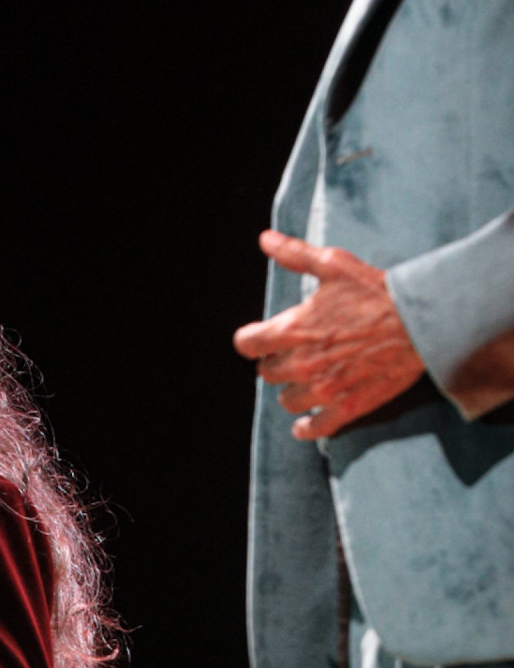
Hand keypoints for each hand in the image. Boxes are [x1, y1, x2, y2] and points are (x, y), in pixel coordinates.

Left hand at [233, 229, 425, 438]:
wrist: (419, 323)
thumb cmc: (376, 292)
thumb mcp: (333, 265)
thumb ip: (295, 255)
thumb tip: (265, 239)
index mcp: (294, 329)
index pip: (248, 344)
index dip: (251, 341)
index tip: (259, 340)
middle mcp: (303, 363)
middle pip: (267, 373)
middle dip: (275, 363)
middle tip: (289, 356)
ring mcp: (325, 388)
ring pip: (287, 401)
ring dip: (291, 391)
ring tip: (303, 382)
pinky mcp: (348, 407)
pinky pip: (315, 428)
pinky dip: (306, 428)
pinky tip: (304, 424)